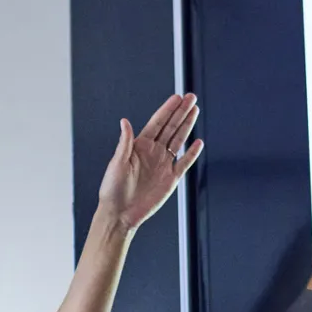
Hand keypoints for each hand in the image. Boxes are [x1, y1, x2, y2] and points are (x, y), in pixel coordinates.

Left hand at [97, 93, 203, 231]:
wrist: (120, 214)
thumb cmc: (112, 190)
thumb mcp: (116, 164)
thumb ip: (125, 142)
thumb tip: (124, 122)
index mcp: (139, 147)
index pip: (157, 123)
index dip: (167, 110)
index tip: (177, 97)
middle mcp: (153, 153)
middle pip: (171, 128)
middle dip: (181, 112)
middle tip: (191, 97)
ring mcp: (163, 164)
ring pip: (178, 140)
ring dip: (187, 125)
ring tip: (195, 110)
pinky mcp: (171, 178)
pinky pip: (184, 163)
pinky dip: (192, 153)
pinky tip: (198, 142)